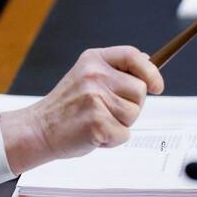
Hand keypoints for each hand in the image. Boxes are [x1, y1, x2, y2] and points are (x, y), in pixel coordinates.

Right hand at [0, 46, 161, 173]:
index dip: (150, 72)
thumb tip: (148, 62)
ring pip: (134, 114)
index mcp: (93, 59)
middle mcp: (95, 75)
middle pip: (139, 90)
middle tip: (104, 110)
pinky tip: (93, 134)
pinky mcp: (97, 122)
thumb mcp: (86, 76)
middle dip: (130, 104)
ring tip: (96, 121)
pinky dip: (112, 140)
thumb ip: (115, 69)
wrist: (39, 129)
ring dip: (120, 124)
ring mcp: (95, 98)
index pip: (133, 55)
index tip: (157, 86)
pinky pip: (124, 134)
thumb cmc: (65, 106)